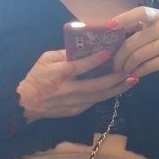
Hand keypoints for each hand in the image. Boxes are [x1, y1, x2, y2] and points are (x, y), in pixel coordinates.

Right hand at [16, 48, 138, 122]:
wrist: (26, 104)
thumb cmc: (35, 78)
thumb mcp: (45, 59)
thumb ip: (64, 54)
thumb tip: (82, 47)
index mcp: (60, 75)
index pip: (80, 67)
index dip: (95, 60)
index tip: (109, 52)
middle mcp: (69, 90)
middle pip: (96, 86)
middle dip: (116, 79)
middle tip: (132, 71)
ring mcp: (74, 103)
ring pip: (100, 96)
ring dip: (117, 89)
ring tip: (132, 81)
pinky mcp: (76, 110)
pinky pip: (95, 101)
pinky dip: (107, 94)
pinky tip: (118, 88)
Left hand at [110, 6, 158, 77]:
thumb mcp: (155, 26)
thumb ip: (138, 27)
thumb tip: (112, 32)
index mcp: (157, 16)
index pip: (139, 13)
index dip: (124, 19)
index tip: (108, 26)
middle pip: (132, 43)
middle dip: (119, 57)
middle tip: (114, 66)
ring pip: (138, 56)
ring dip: (127, 66)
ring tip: (123, 71)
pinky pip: (148, 66)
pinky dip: (138, 72)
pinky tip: (134, 74)